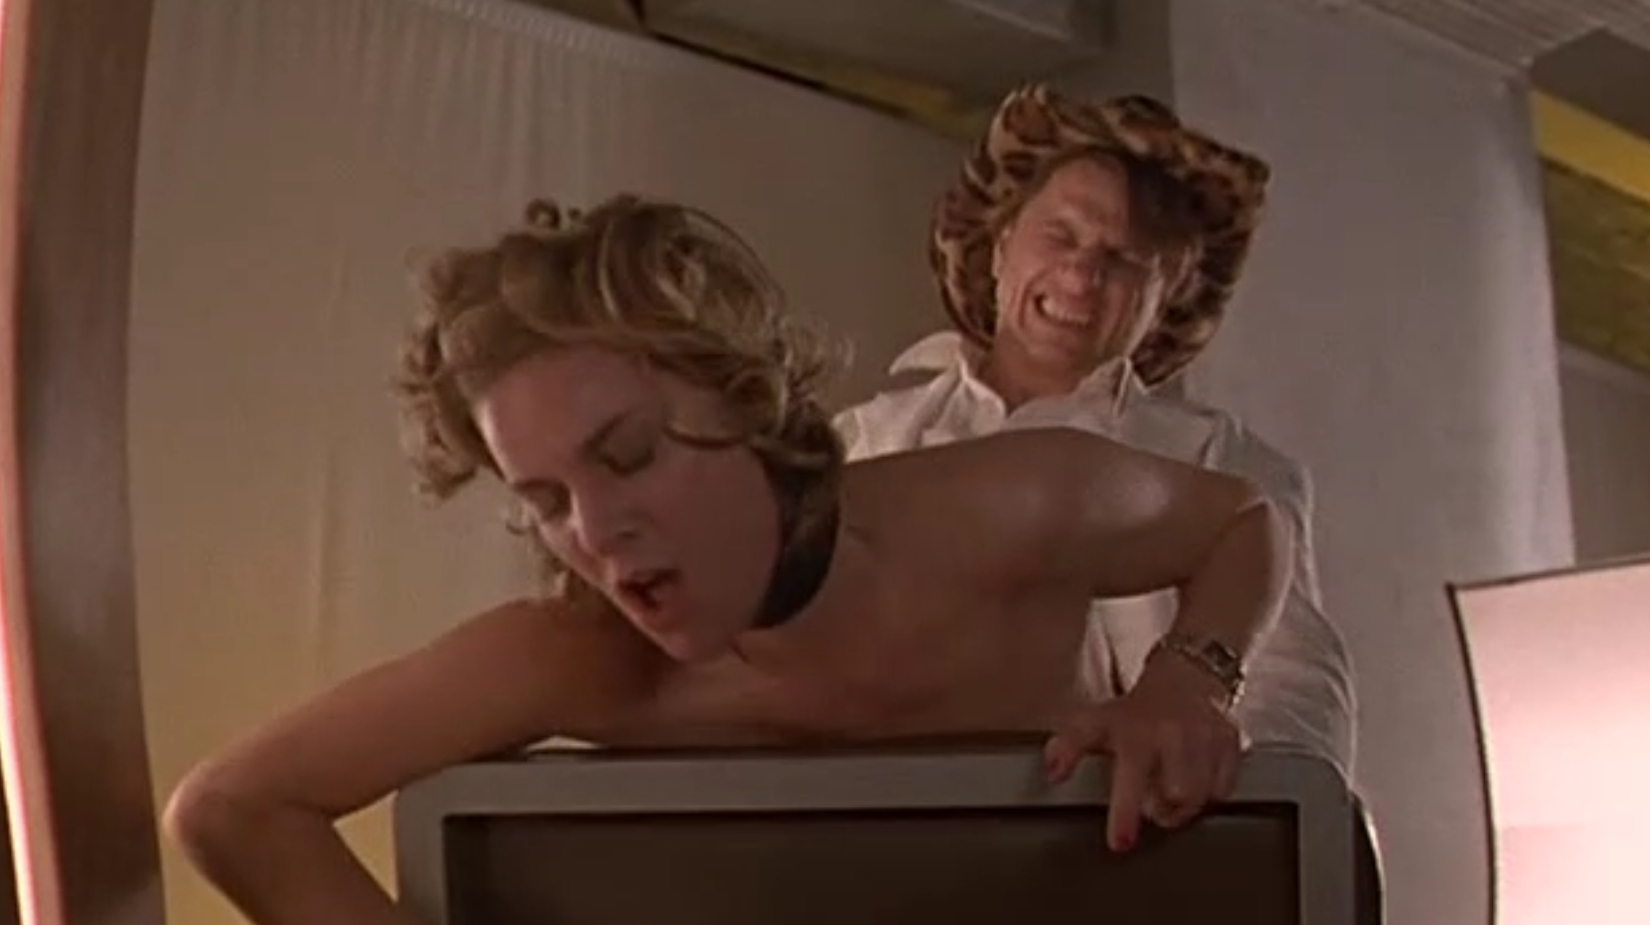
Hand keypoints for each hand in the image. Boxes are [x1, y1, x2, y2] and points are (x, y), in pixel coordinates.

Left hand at [1043, 655, 1245, 851]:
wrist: (1182, 680)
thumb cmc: (1134, 712)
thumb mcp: (1093, 722)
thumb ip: (1067, 747)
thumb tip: (1052, 772)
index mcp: (1135, 733)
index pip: (1130, 777)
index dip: (1125, 814)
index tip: (1120, 843)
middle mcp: (1173, 734)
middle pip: (1176, 796)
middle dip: (1162, 810)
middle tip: (1151, 802)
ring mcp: (1205, 736)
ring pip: (1201, 796)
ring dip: (1185, 805)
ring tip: (1170, 791)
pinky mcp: (1230, 741)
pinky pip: (1224, 788)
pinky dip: (1209, 792)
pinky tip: (1195, 777)